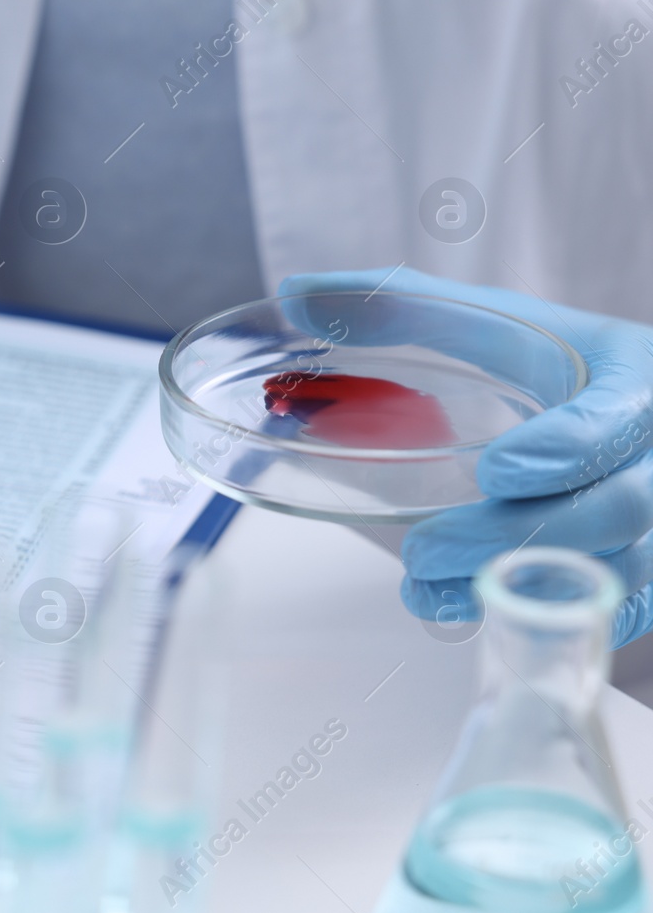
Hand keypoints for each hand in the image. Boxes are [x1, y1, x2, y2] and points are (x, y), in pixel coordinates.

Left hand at [279, 267, 652, 647]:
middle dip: (516, 535)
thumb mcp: (493, 322)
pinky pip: (618, 612)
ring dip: (519, 587)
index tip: (495, 470)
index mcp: (635, 378)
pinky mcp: (649, 572)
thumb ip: (400, 306)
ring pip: (621, 573)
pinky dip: (543, 618)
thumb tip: (296, 294)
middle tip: (424, 548)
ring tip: (426, 586)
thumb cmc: (558, 362)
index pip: (618, 419)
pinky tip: (466, 609)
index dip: (564, 449)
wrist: (626, 407)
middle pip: (619, 510)